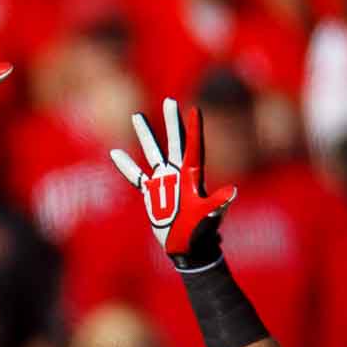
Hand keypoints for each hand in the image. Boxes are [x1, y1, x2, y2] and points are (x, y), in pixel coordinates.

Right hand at [108, 98, 236, 271]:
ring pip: (153, 153)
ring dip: (146, 135)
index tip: (192, 109)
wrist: (188, 247)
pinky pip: (137, 176)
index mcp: (193, 176)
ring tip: (138, 115)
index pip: (194, 146)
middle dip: (171, 121)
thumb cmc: (201, 232)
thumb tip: (231, 193)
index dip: (193, 129)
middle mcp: (179, 174)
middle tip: (169, 100)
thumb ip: (217, 204)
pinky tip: (115, 153)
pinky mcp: (153, 193)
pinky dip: (126, 165)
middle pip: (174, 142)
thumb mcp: (209, 217)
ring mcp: (165, 182)